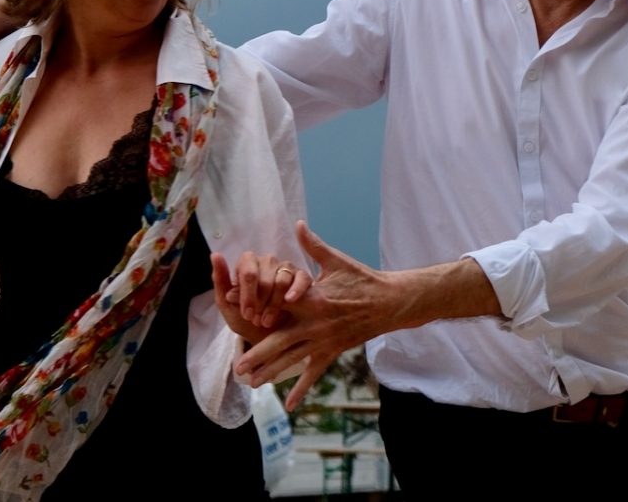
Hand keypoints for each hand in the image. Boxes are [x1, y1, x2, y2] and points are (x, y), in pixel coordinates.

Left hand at [223, 252, 311, 328]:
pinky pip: (302, 278)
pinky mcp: (301, 277)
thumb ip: (221, 281)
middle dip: (260, 303)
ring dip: (275, 304)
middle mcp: (266, 261)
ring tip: (268, 321)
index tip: (246, 314)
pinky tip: (290, 301)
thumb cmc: (244, 318)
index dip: (247, 295)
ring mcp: (285, 268)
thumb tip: (215, 255)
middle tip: (257, 321)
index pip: (248, 272)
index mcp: (247, 263)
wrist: (265, 336)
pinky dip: (297, 289)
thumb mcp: (227, 304)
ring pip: (282, 280)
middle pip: (265, 278)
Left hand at [237, 222, 403, 410]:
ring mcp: (324, 341)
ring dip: (273, 372)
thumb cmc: (362, 279)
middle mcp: (316, 323)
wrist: (390, 302)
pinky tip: (289, 404)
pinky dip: (301, 388)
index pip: (279, 304)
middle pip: (282, 340)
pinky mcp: (332, 351)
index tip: (237, 310)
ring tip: (252, 383)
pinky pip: (314, 373)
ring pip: (294, 359)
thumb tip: (298, 224)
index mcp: (314, 299)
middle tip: (239, 366)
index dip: (257, 305)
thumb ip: (313, 245)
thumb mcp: (337, 261)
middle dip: (259, 353)